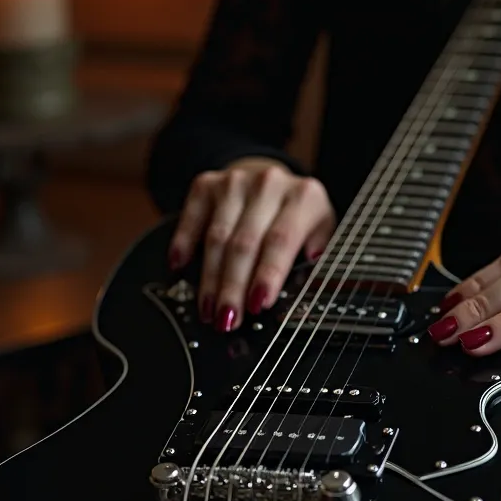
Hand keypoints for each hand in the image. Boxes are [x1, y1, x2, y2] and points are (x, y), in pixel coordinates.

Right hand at [168, 158, 335, 331]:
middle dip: (234, 286)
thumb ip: (316, 258)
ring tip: (209, 309)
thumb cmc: (298, 217)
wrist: (272, 183)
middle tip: (228, 319)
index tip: (258, 304)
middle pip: (245, 243)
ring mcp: (235, 182)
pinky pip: (191, 217)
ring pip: (217, 237)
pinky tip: (179, 267)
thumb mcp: (321, 232)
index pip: (282, 240)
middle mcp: (269, 185)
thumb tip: (303, 288)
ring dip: (210, 277)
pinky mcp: (207, 184)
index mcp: (304, 197)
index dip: (268, 275)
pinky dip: (183, 243)